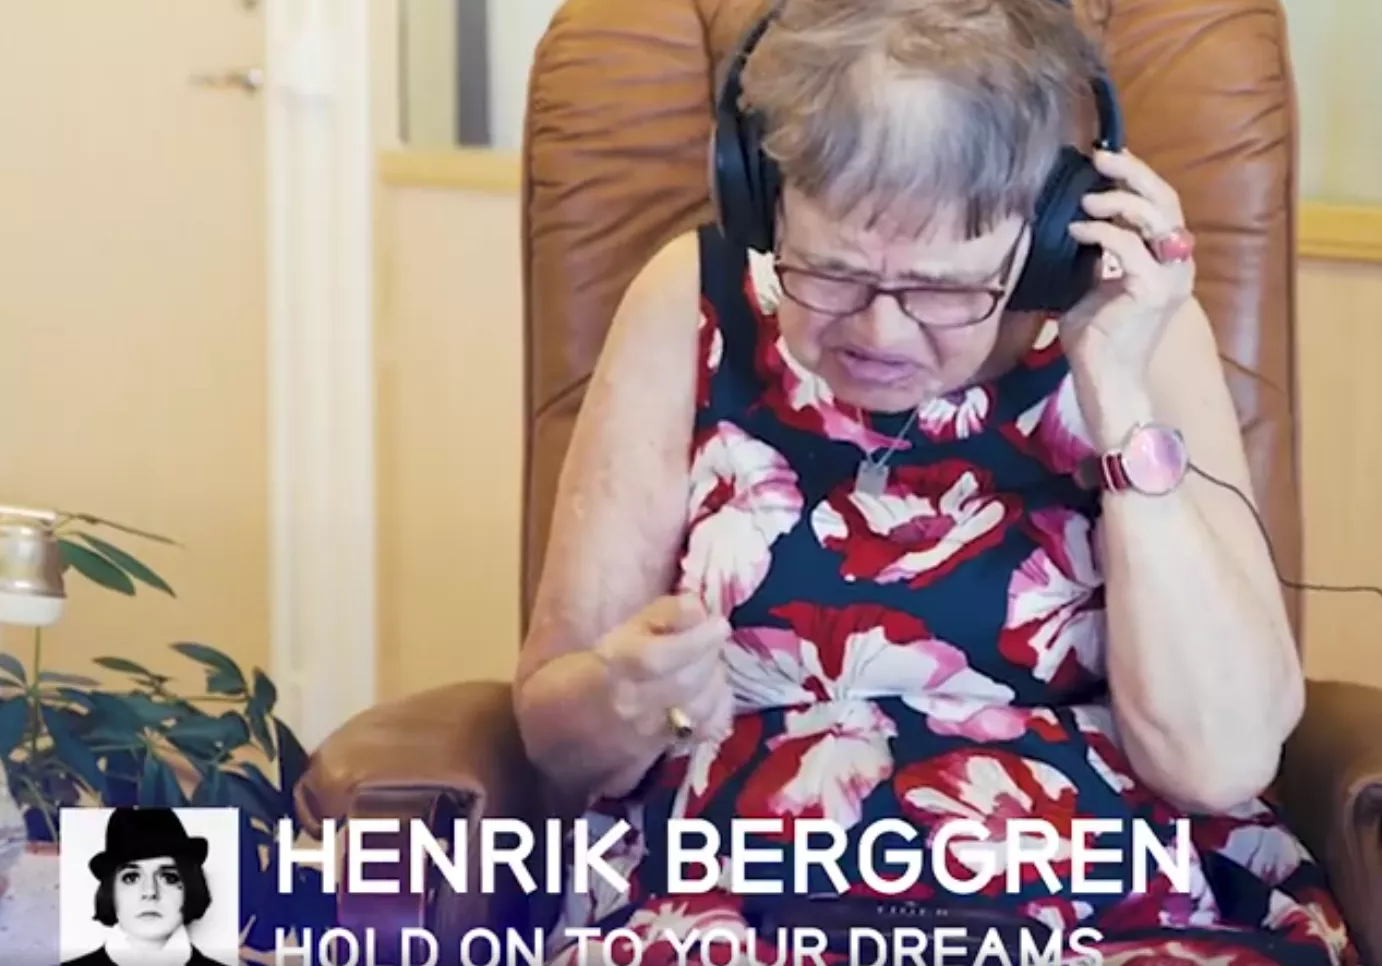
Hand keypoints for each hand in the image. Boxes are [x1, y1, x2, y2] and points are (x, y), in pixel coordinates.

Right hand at [594, 595, 734, 744]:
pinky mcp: (667, 746)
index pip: (658, 657)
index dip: (696, 639)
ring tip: (711, 662)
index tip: (718, 624)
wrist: (580, 718)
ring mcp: (650, 730)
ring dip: (717, 679)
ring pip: (700, 707)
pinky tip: (714, 690)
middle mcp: (632, 701)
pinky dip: (721, 707)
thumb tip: (700, 607)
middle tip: (715, 638)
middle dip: (711, 655)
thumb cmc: (608, 662)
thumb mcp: (628, 627)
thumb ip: (665, 613)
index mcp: (617, 663)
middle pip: (686, 681)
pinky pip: (708, 729)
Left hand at [1062, 149, 1195, 383]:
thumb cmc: (1096, 338)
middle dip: (1133, 172)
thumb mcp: (1090, 284)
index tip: (1104, 158)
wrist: (1105, 379)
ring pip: (1155, 216)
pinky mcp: (1154, 290)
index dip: (1136, 177)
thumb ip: (1092, 254)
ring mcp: (1170, 277)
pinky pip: (1129, 247)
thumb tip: (1070, 218)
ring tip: (1085, 197)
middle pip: (1165, 200)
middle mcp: (1176, 265)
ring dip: (1118, 200)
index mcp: (1165, 261)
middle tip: (1099, 157)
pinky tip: (1076, 231)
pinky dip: (1102, 233)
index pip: (1159, 204)